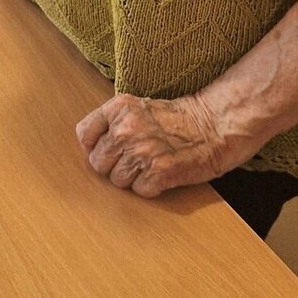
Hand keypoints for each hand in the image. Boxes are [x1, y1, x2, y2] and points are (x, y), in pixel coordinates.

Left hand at [75, 91, 246, 197]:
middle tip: (131, 161)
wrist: (212, 125)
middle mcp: (125, 129)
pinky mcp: (159, 173)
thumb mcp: (137, 107)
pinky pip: (140, 191)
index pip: (84, 135)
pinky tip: (161, 174)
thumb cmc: (176, 117)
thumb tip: (91, 145)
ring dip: (131, 179)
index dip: (92, 147)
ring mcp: (141, 152)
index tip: (103, 151)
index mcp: (118, 108)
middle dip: (112, 166)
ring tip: (149, 165)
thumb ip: (113, 122)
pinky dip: (150, 188)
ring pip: (117, 180)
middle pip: (98, 162)